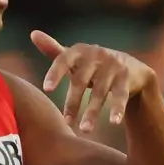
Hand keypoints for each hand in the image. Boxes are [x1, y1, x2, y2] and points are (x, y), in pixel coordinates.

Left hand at [29, 30, 156, 133]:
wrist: (130, 67)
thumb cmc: (93, 66)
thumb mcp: (75, 59)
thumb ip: (54, 50)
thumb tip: (33, 34)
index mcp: (79, 51)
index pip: (64, 60)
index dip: (56, 73)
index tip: (46, 89)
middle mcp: (96, 55)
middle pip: (81, 81)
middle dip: (73, 103)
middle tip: (66, 124)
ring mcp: (112, 65)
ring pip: (100, 92)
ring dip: (92, 112)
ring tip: (84, 130)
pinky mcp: (126, 77)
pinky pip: (121, 95)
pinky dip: (117, 108)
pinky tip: (114, 122)